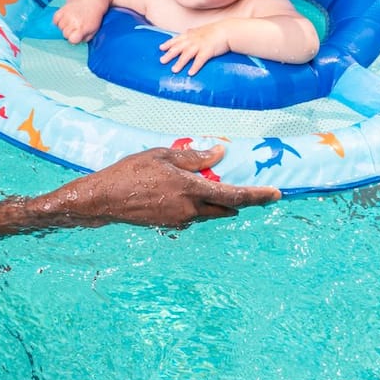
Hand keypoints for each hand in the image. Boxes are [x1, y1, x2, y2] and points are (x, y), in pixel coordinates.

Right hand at [53, 0, 107, 43]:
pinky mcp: (62, 9)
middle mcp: (73, 22)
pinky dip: (58, 20)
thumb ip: (84, 39)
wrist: (90, 0)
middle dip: (69, 32)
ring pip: (59, 27)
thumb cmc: (92, 18)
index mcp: (82, 28)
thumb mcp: (93, 30)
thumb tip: (74, 42)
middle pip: (65, 34)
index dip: (74, 39)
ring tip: (71, 21)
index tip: (77, 35)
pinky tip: (65, 19)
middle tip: (75, 27)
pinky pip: (55, 20)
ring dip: (64, 26)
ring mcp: (66, 15)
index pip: (71, 39)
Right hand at [65, 145, 278, 227]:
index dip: (257, 195)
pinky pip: (192, 215)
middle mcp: (189, 209)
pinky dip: (197, 205)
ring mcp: (179, 220)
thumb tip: (219, 154)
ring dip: (217, 202)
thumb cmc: (130, 171)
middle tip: (254, 192)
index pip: (233, 195)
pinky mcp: (169, 225)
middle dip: (241, 201)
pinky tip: (184, 192)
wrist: (103, 199)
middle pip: (226, 208)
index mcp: (191, 190)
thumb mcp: (163, 156)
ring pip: (209, 212)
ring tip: (211, 185)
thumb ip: (194, 157)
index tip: (276, 194)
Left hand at [158, 23, 230, 74]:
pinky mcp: (208, 51)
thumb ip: (193, 33)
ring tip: (174, 70)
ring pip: (187, 54)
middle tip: (162, 61)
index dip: (168, 43)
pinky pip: (200, 60)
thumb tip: (185, 35)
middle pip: (179, 47)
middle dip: (169, 54)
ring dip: (180, 63)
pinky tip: (190, 73)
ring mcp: (200, 45)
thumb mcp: (201, 30)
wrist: (228, 30)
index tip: (161, 48)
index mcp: (191, 34)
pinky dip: (195, 66)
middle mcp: (193, 39)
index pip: (177, 39)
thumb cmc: (216, 31)